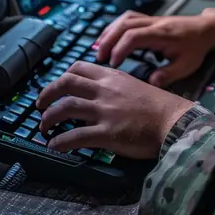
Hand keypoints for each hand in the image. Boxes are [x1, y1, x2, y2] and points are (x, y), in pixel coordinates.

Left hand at [36, 61, 192, 158]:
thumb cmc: (158, 106)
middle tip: (40, 105)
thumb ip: (114, 87)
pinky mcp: (107, 133)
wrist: (174, 120)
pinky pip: (75, 136)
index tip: (56, 86)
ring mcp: (104, 111)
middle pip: (65, 84)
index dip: (62, 77)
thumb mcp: (134, 85)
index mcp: (111, 77)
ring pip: (65, 108)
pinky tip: (54, 146)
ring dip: (49, 118)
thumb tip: (100, 95)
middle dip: (47, 94)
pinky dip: (60, 142)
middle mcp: (104, 90)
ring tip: (43, 127)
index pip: (78, 68)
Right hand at [95, 9, 214, 86]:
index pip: (134, 36)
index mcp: (161, 34)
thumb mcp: (186, 66)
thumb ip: (168, 75)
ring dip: (109, 31)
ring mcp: (150, 19)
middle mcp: (153, 23)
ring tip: (99, 47)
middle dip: (109, 40)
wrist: (205, 29)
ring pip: (124, 18)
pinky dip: (115, 26)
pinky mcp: (149, 19)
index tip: (113, 64)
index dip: (120, 48)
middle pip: (124, 24)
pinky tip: (109, 37)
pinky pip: (128, 18)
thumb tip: (150, 83)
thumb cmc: (195, 48)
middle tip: (99, 58)